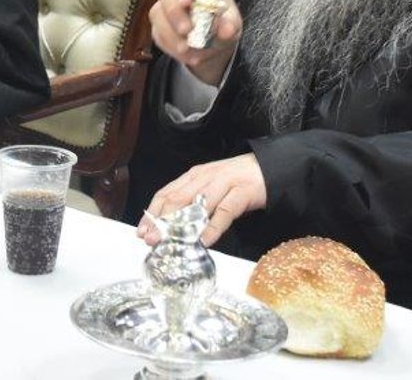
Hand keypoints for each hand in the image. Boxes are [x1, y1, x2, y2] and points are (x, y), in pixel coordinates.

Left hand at [137, 153, 266, 246]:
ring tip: (171, 243)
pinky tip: (205, 241)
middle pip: (177, 199)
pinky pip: (224, 211)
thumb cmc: (237, 181)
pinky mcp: (242, 192)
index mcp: (194, 176)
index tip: (142, 231)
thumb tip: (172, 226)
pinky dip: (213, 227)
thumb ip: (193, 202)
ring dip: (182, 225)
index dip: (152, 213)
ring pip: (197, 204)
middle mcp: (205, 177)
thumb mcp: (210, 188)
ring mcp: (224, 183)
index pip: (166, 193)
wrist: (270, 168)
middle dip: (161, 221)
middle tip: (152, 240)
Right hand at [149, 0, 241, 84]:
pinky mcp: (159, 26)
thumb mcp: (233, 24)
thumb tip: (226, 30)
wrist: (214, 45)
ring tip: (189, 49)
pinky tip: (186, 53)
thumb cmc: (223, 24)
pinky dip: (171, 46)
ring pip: (157, 13)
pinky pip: (157, 33)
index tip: (186, 2)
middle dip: (174, 12)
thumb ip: (230, 25)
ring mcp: (166, 7)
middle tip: (186, 31)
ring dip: (171, 34)